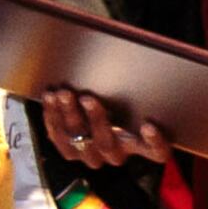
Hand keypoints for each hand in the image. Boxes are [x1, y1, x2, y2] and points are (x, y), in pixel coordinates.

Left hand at [40, 87, 170, 166]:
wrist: (90, 102)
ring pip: (79, 142)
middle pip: (107, 144)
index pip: (157, 152)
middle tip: (88, 97)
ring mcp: (90, 155)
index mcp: (140, 144)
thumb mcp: (130, 90)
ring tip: (63, 93)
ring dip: (69, 116)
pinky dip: (53, 116)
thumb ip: (135, 83)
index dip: (155, 143)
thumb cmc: (119, 95)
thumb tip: (139, 53)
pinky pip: (58, 138)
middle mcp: (116, 153)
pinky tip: (51, 97)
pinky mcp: (69, 150)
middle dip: (96, 119)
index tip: (148, 125)